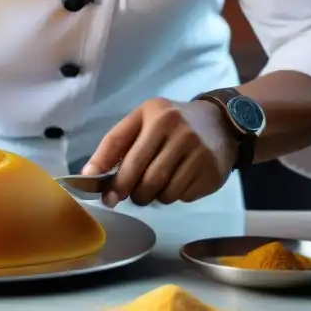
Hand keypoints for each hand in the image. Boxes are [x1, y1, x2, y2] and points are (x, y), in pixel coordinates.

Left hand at [81, 98, 236, 207]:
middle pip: (142, 175)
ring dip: (151, 197)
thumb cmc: (172, 124)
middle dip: (128, 191)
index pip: (119, 143)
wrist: (220, 124)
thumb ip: (118, 143)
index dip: (104, 169)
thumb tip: (90, 175)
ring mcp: (197, 152)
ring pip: (162, 191)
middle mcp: (177, 130)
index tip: (100, 192)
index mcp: (154, 114)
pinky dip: (172, 196)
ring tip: (152, 187)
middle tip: (124, 196)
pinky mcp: (211, 172)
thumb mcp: (144, 121)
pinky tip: (176, 183)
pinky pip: (182, 196)